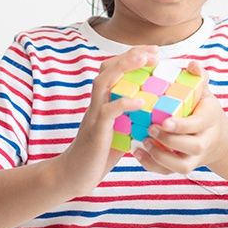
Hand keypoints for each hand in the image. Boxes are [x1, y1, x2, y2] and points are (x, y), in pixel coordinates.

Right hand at [56, 45, 159, 195]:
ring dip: (125, 68)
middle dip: (130, 56)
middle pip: (108, 69)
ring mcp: (94, 116)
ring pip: (104, 83)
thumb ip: (130, 119)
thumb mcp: (118, 131)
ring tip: (145, 61)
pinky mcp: (96, 132)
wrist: (73, 176)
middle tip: (153, 51)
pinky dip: (124, 104)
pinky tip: (140, 101)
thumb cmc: (97, 154)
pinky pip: (108, 112)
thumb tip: (154, 113)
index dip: (130, 57)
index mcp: (101, 101)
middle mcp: (96, 103)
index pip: (113, 70)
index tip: (152, 51)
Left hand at [134, 61, 227, 174]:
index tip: (165, 121)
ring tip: (143, 142)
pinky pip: (168, 172)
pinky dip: (152, 165)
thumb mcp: (204, 91)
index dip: (182, 125)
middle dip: (170, 141)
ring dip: (160, 156)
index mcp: (209, 120)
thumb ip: (199, 77)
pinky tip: (137, 152)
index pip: (198, 124)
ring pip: (181, 165)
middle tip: (150, 129)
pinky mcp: (183, 166)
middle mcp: (204, 141)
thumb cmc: (204, 109)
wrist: (216, 137)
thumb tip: (193, 65)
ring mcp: (194, 157)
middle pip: (192, 147)